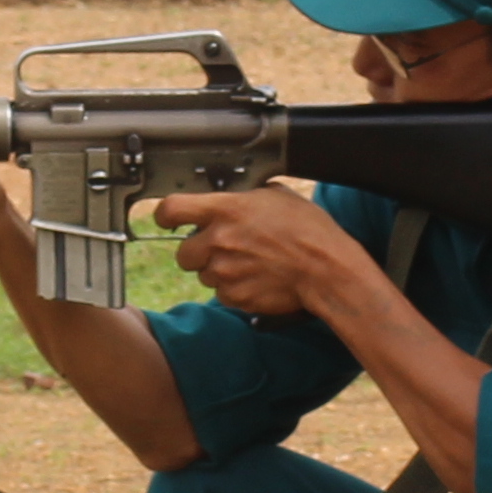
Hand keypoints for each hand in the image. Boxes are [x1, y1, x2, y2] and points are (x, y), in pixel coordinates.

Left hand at [157, 185, 366, 321]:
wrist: (326, 270)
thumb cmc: (308, 230)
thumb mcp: (276, 196)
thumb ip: (245, 196)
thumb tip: (232, 196)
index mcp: (226, 210)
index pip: (171, 209)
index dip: (165, 215)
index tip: (168, 219)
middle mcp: (219, 241)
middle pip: (183, 253)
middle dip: (198, 251)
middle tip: (222, 248)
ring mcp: (224, 272)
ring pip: (203, 274)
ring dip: (218, 270)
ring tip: (249, 263)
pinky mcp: (233, 296)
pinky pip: (221, 294)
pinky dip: (234, 289)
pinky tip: (257, 278)